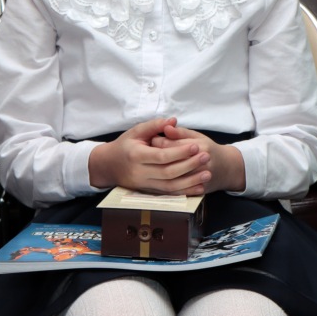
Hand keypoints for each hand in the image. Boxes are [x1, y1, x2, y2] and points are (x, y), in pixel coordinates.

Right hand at [88, 117, 212, 194]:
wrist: (108, 166)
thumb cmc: (124, 146)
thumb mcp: (136, 131)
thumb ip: (154, 125)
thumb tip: (173, 120)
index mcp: (136, 155)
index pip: (161, 156)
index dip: (180, 152)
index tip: (196, 146)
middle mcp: (140, 173)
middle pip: (168, 173)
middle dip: (189, 166)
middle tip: (206, 157)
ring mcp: (144, 185)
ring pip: (170, 187)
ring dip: (191, 182)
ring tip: (207, 174)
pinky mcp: (148, 192)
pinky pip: (169, 195)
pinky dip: (185, 192)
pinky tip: (199, 188)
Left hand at [150, 123, 244, 192]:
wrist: (228, 168)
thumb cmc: (209, 149)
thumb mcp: (197, 136)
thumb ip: (180, 132)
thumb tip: (165, 127)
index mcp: (199, 145)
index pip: (171, 144)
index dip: (157, 142)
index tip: (150, 140)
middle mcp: (201, 161)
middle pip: (171, 160)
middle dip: (157, 156)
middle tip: (149, 153)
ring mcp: (201, 176)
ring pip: (175, 176)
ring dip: (161, 171)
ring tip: (154, 165)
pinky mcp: (201, 188)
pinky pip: (181, 189)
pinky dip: (169, 185)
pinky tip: (161, 180)